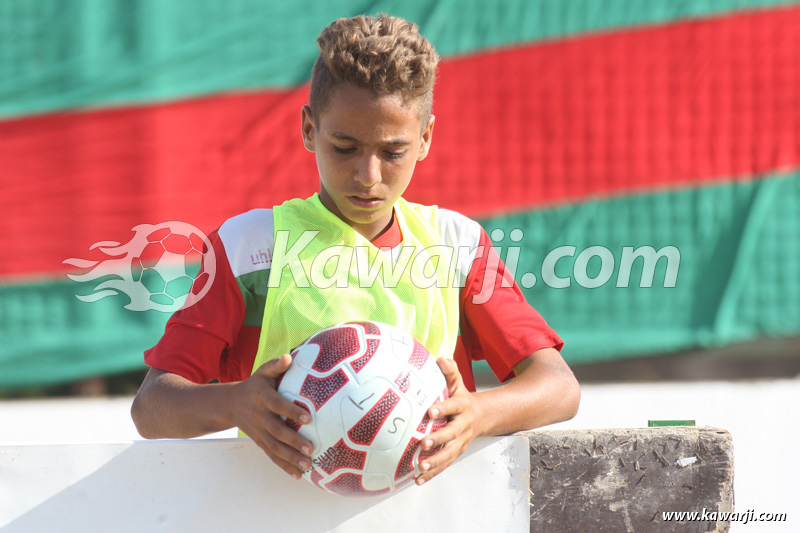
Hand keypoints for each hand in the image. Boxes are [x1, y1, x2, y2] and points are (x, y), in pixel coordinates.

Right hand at [232, 354, 314, 479]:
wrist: (229, 404)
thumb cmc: (254, 386)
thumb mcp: (262, 372)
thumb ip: (276, 365)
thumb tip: (290, 357)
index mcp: (262, 398)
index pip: (278, 405)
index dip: (291, 411)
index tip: (308, 418)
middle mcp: (259, 417)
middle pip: (277, 431)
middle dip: (293, 441)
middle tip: (311, 448)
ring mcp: (258, 432)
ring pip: (274, 447)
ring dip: (291, 458)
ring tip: (307, 465)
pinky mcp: (259, 442)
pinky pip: (271, 456)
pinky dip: (284, 466)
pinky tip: (298, 475)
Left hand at [415, 358, 480, 484]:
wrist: (482, 416)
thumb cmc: (461, 398)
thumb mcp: (457, 383)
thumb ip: (450, 372)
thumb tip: (440, 359)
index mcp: (462, 406)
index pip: (452, 407)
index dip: (443, 409)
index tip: (430, 411)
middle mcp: (463, 426)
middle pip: (452, 434)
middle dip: (438, 439)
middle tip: (424, 443)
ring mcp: (460, 441)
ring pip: (449, 454)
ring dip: (435, 462)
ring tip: (420, 467)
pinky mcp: (455, 453)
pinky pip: (444, 465)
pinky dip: (432, 473)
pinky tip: (418, 479)